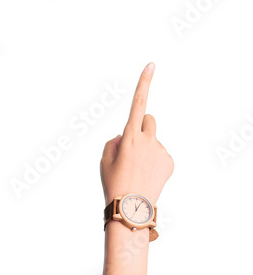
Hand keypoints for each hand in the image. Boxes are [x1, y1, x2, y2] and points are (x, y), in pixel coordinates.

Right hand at [101, 63, 173, 205]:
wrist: (132, 210)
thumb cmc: (114, 185)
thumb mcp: (104, 162)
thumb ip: (113, 142)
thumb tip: (124, 135)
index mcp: (130, 137)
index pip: (138, 103)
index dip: (144, 83)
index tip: (151, 64)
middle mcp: (148, 139)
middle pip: (148, 120)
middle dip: (141, 128)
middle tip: (132, 150)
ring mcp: (161, 150)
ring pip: (154, 140)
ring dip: (147, 148)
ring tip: (138, 171)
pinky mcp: (169, 161)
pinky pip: (161, 154)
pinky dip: (154, 162)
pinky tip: (146, 177)